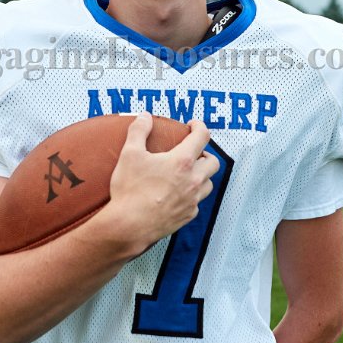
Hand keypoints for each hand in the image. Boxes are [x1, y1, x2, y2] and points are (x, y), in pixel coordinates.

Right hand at [108, 113, 219, 248]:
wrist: (129, 226)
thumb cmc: (130, 190)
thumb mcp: (130, 154)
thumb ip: (138, 131)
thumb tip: (144, 116)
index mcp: (182, 161)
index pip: (202, 137)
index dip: (199, 126)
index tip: (192, 125)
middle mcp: (193, 180)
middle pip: (213, 162)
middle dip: (205, 153)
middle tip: (192, 152)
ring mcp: (192, 200)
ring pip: (208, 183)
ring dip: (202, 175)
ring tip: (187, 173)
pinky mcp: (188, 216)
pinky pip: (197, 202)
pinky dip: (192, 195)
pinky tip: (178, 194)